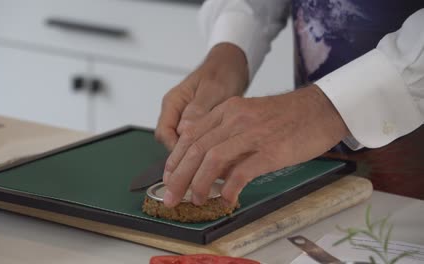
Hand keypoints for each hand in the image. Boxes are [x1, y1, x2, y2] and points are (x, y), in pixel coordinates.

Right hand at [155, 43, 248, 150]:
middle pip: (171, 141)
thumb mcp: (212, 90)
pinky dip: (204, 146)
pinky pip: (195, 140)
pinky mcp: (197, 122)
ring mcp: (185, 118)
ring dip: (195, 151)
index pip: (163, 133)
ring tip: (212, 158)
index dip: (175, 148)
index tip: (192, 157)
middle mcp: (175, 112)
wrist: (233, 65)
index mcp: (173, 102)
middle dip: (185, 154)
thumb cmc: (222, 72)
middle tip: (205, 163)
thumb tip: (184, 130)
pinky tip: (217, 150)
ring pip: (183, 143)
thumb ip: (197, 109)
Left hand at [162, 85, 349, 206]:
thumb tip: (210, 169)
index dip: (175, 159)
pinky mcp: (270, 150)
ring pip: (212, 159)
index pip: (190, 135)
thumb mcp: (249, 117)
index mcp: (227, 110)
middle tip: (170, 197)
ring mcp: (252, 133)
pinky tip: (226, 199)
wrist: (320, 109)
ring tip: (195, 200)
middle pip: (196, 149)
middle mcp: (235, 118)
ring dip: (199, 184)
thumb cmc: (286, 117)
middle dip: (178, 176)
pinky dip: (230, 188)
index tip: (168, 177)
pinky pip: (242, 171)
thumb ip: (227, 137)